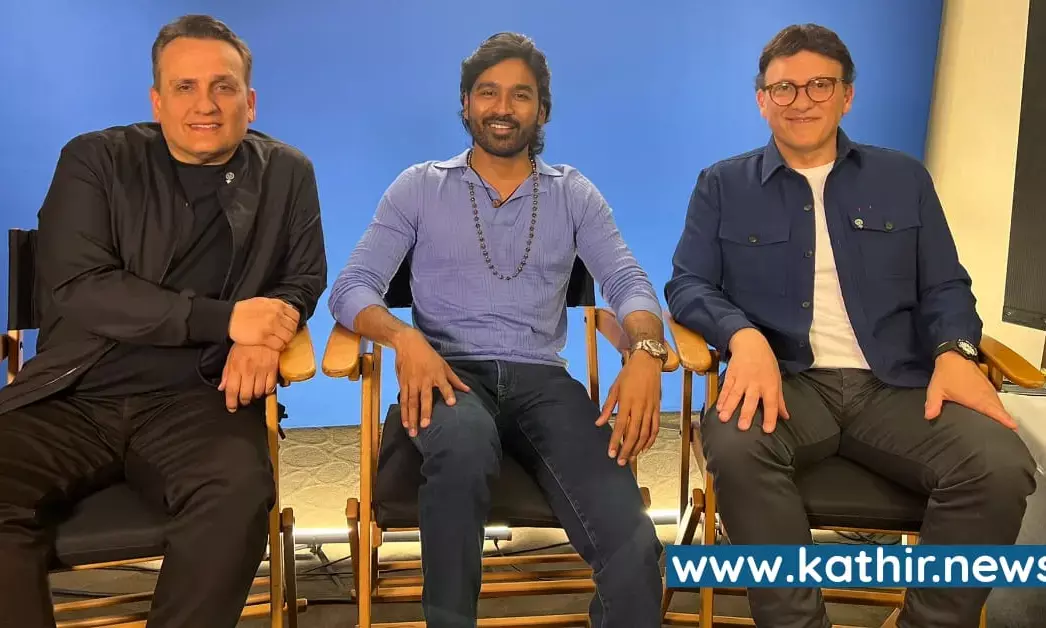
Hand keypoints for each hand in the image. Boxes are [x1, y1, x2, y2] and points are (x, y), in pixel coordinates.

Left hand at [218, 343, 279, 411]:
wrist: (263, 331)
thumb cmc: (246, 343)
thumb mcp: (231, 356)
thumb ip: (226, 373)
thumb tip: (222, 387)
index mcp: (236, 367)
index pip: (232, 390)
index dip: (231, 403)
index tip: (232, 407)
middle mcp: (248, 371)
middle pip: (246, 395)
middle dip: (243, 401)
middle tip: (243, 400)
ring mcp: (262, 371)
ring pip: (258, 393)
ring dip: (255, 396)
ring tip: (254, 393)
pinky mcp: (273, 369)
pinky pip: (270, 387)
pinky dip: (267, 391)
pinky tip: (264, 388)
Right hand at [229, 298, 299, 350]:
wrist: (230, 317)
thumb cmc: (245, 310)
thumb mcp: (263, 302)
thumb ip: (276, 306)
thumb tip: (287, 311)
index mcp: (277, 305)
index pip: (295, 316)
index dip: (294, 322)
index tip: (289, 326)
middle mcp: (276, 315)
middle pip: (293, 327)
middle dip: (290, 333)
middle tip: (284, 336)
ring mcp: (271, 326)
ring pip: (288, 337)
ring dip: (286, 341)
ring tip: (279, 341)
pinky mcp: (264, 337)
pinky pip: (280, 345)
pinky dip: (280, 347)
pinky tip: (275, 346)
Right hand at [392, 329, 470, 436]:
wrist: (408, 344)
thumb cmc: (429, 355)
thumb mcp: (444, 365)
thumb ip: (455, 380)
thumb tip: (467, 390)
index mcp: (437, 374)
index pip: (444, 385)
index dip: (448, 393)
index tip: (452, 403)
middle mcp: (424, 380)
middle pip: (423, 398)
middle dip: (424, 412)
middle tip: (425, 426)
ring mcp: (412, 383)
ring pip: (411, 402)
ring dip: (411, 417)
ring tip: (413, 431)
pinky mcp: (403, 384)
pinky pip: (403, 400)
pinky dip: (404, 412)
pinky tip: (405, 423)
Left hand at [596, 350, 661, 465]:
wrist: (647, 363)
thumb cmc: (628, 375)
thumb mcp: (614, 388)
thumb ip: (607, 407)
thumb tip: (599, 423)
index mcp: (627, 402)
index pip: (620, 427)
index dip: (615, 441)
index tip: (610, 453)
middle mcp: (640, 408)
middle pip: (634, 434)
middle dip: (626, 450)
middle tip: (620, 462)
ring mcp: (650, 409)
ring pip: (645, 434)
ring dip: (638, 448)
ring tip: (631, 458)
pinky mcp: (657, 409)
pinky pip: (655, 428)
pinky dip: (651, 440)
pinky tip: (645, 448)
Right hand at [717, 328, 789, 431]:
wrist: (751, 343)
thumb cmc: (766, 363)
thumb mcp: (777, 379)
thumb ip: (779, 400)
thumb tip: (786, 417)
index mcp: (770, 385)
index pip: (771, 403)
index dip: (770, 417)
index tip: (767, 430)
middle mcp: (756, 383)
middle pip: (751, 400)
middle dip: (746, 413)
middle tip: (742, 427)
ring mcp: (742, 378)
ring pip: (735, 394)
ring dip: (729, 407)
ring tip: (723, 418)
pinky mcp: (731, 374)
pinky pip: (726, 388)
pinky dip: (722, 398)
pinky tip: (719, 407)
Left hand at [925, 351, 1015, 428]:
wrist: (953, 355)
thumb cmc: (946, 373)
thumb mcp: (936, 389)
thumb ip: (933, 404)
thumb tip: (929, 417)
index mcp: (976, 398)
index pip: (993, 411)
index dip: (1004, 419)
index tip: (1013, 427)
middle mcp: (985, 394)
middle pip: (999, 409)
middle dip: (1005, 420)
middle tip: (1008, 432)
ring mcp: (987, 388)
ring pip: (998, 404)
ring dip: (1002, 413)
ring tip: (1004, 425)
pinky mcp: (986, 384)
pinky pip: (995, 398)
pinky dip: (998, 406)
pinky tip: (995, 411)